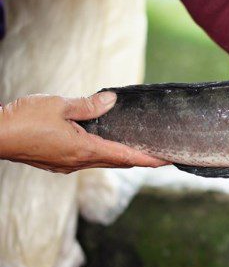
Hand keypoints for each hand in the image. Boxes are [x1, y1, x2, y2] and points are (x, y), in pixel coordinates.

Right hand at [0, 92, 167, 172]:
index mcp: (84, 150)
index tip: (167, 161)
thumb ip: (88, 105)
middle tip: (159, 155)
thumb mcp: (59, 105)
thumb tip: (111, 101)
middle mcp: (78, 162)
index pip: (126, 157)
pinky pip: (85, 160)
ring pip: (101, 162)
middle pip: (117, 162)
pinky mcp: (56, 163)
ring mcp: (66, 165)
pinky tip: (102, 145)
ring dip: (119, 157)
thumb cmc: (22, 120)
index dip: (148, 159)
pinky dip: (100, 154)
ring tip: (136, 150)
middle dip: (139, 159)